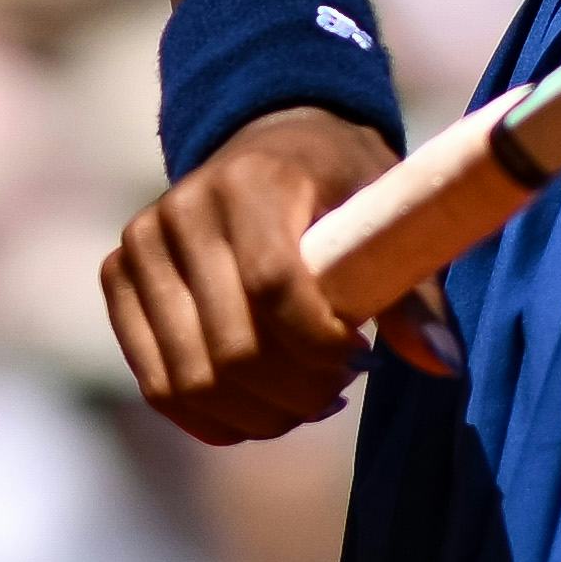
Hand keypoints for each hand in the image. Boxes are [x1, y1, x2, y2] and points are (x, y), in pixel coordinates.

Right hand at [102, 106, 425, 440]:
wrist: (270, 143)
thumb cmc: (342, 184)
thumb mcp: (388, 216)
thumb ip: (413, 292)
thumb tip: (442, 366)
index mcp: (254, 182)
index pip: (274, 287)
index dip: (320, 346)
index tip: (362, 359)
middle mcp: (184, 208)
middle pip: (232, 347)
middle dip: (296, 392)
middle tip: (336, 392)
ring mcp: (142, 244)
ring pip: (190, 379)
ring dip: (257, 414)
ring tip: (303, 403)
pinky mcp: (118, 277)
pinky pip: (158, 384)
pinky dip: (213, 417)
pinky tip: (259, 408)